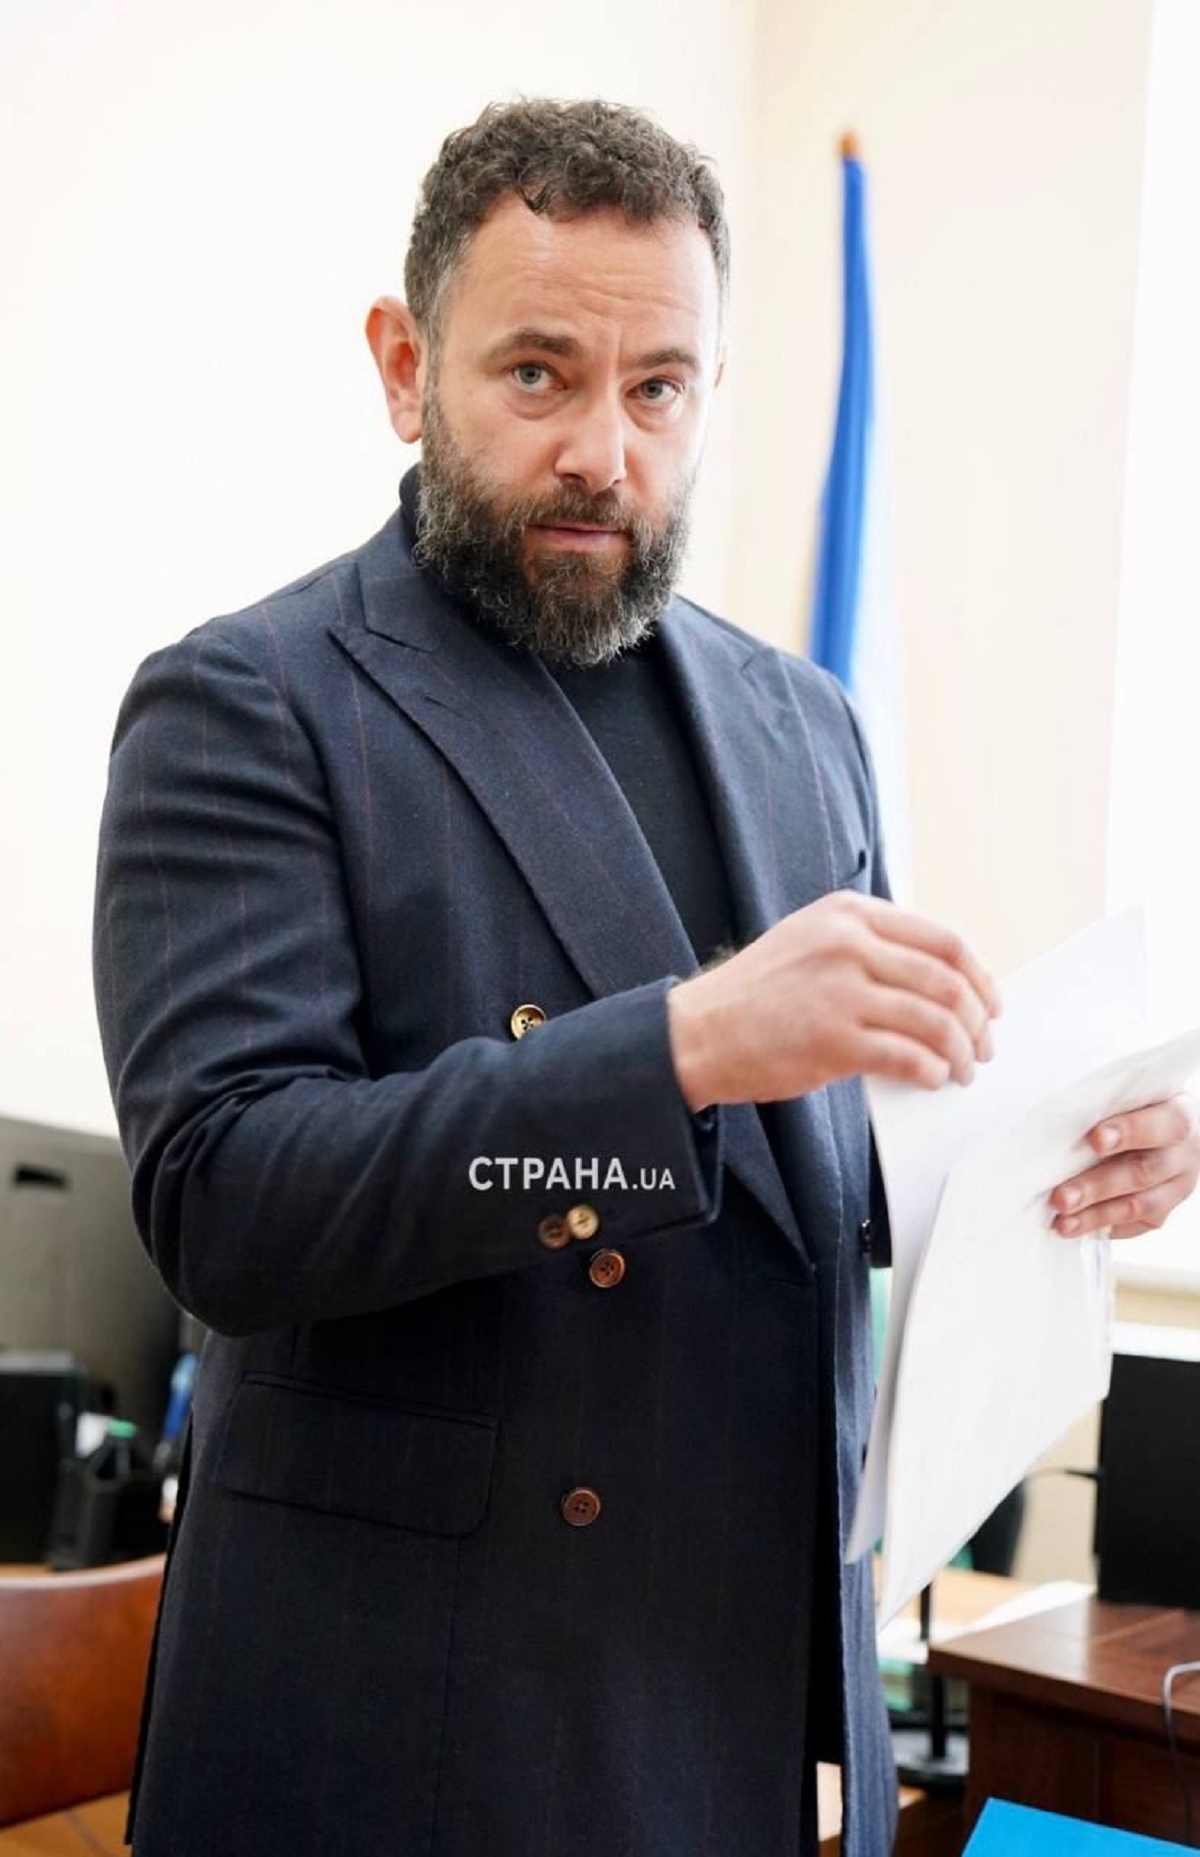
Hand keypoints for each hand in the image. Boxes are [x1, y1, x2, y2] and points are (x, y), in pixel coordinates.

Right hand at [667, 892, 1000, 1110]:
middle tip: (983, 1044)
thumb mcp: (811, 939)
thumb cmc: (757, 993)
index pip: (943, 940)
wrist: (700, 1032)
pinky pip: (909, 1057)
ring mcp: (842, 992)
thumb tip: (939, 978)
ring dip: (961, 1052)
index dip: (980, 977)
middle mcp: (849, 945)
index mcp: (849, 914)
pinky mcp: (834, 1041)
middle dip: (977, 1020)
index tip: (990, 1003)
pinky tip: (932, 1079)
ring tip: (962, 1069)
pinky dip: (932, 1072)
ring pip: (936, 1021)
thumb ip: (868, 943)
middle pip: (948, 981)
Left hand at [1049, 1094, 1199, 1238]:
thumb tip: (1057, 1118)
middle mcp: (1184, 1153)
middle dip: (1097, 1186)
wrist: (1162, 1133)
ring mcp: (1177, 1186)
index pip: (1162, 1124)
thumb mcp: (1130, 1098)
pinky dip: (1102, 1227)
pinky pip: (1135, 1225)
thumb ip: (1107, 1104)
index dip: (1129, 1132)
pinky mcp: (1163, 1212)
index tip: (1096, 1139)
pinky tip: (1076, 1227)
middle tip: (1062, 1198)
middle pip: (1143, 1172)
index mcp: (1179, 1115)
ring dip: (1095, 1216)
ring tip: (1063, 1222)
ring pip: (1138, 1205)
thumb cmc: (1133, 1109)